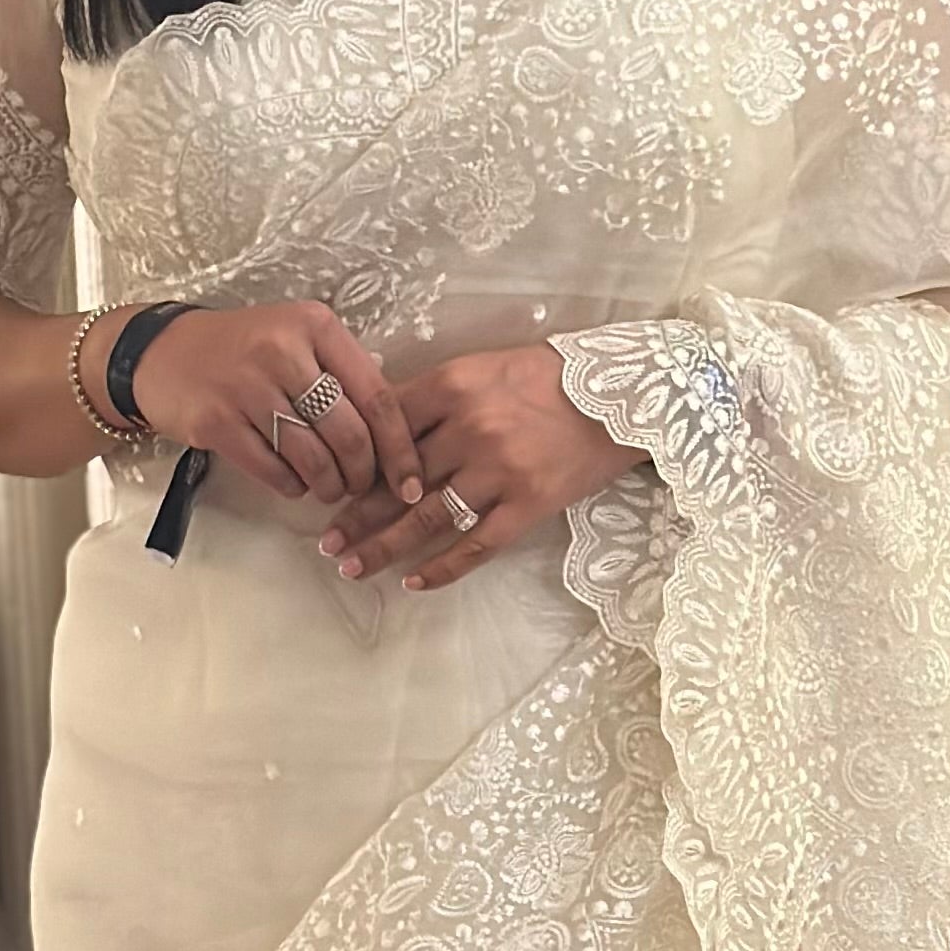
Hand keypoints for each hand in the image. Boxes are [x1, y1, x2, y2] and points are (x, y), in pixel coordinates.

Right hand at [117, 297, 425, 513]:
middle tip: (361, 487)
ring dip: (329, 486)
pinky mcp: (216, 422)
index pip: (377, 396)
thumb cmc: (243, 349)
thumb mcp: (297, 337)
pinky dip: (292, 486)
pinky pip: (273, 470)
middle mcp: (282, 350)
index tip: (412, 482)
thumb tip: (397, 432)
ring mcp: (246, 386)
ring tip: (329, 488)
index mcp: (315, 326)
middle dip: (363, 474)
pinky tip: (294, 482)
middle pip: (349, 434)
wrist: (161, 352)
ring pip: (313, 458)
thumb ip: (344, 371)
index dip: (400, 448)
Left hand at [317, 343, 644, 590]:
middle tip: (325, 540)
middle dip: (355, 513)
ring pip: (427, 518)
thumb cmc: (550, 379)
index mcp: (454, 386)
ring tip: (351, 566)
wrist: (624, 397)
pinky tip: (413, 582)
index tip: (330, 483)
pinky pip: (475, 545)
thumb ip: (434, 395)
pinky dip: (442, 568)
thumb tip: (380, 429)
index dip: (354, 459)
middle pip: (397, 480)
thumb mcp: (485, 368)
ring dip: (384, 546)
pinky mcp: (528, 505)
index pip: (386, 427)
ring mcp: (499, 471)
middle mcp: (471, 429)